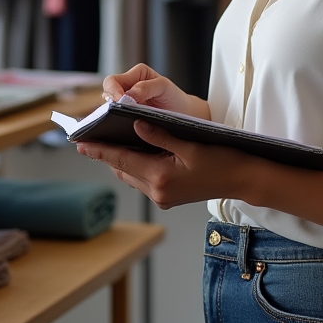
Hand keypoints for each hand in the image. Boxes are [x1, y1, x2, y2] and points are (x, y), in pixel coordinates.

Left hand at [77, 120, 252, 207]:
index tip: (80, 143)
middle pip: (122, 169)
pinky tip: (134, 153)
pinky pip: (143, 180)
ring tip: (107, 143)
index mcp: (161, 177)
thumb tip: (135, 124)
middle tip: (90, 139)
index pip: (121, 159)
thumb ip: (160, 135)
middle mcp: (158, 191)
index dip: (99, 150)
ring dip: (120, 161)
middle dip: (106, 154)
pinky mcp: (168, 198)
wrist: (242, 180)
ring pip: (131, 176)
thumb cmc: (221, 159)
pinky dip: (135, 166)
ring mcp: (163, 197)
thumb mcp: (190, 143)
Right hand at [101, 64, 209, 120]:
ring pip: (108, 108)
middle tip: (116, 114)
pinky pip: (114, 118)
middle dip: (109, 103)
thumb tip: (129, 94)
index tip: (119, 101)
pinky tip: (119, 130)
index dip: (113, 91)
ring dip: (111, 115)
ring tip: (116, 123)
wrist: (183, 115)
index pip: (113, 81)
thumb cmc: (175, 98)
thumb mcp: (164, 88)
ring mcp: (125, 102)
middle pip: (107, 93)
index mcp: (136, 75)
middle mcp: (127, 87)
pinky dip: (114, 123)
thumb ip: (147, 87)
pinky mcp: (125, 116)